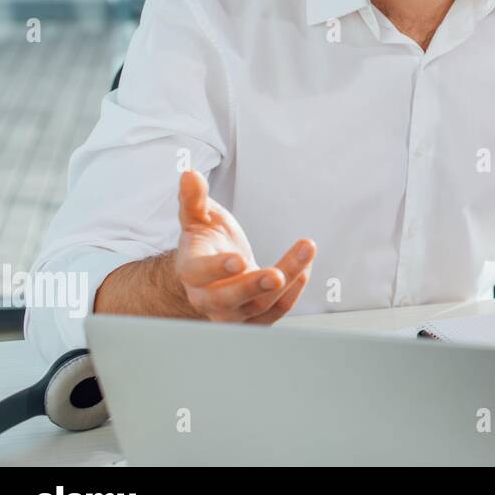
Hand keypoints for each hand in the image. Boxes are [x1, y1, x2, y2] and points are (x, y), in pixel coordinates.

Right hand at [175, 170, 315, 323]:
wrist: (211, 276)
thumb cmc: (206, 243)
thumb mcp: (197, 218)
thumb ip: (193, 199)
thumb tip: (189, 174)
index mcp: (191, 271)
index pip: (199, 274)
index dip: (217, 269)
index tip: (238, 259)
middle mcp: (208, 299)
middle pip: (228, 300)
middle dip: (253, 286)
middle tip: (276, 275)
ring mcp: (232, 313)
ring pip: (260, 305)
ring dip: (288, 280)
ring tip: (306, 250)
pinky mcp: (254, 319)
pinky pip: (277, 310)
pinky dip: (294, 290)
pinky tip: (305, 266)